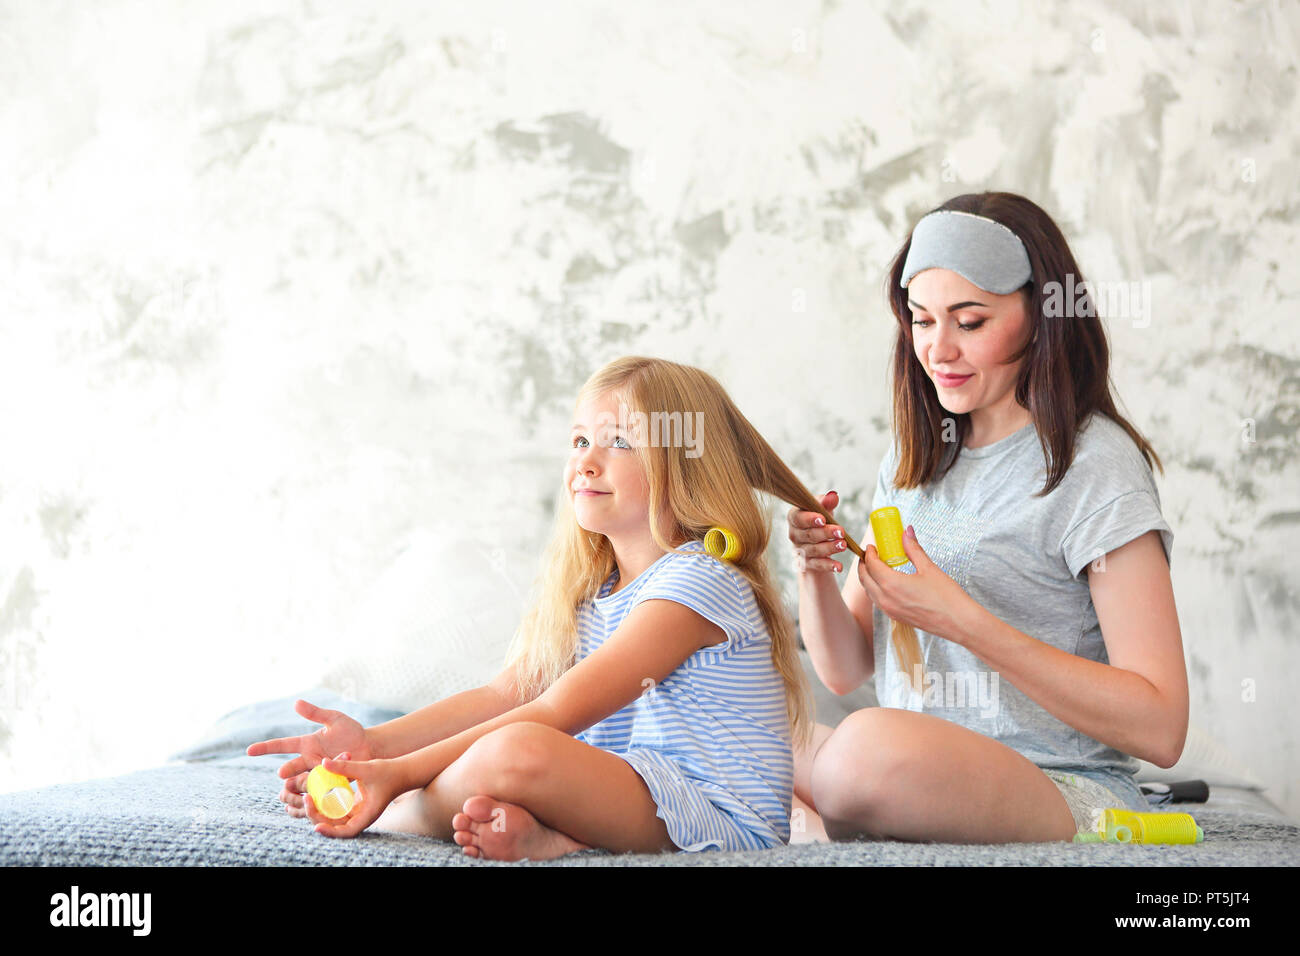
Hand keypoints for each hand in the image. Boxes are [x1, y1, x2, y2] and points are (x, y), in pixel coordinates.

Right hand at [245, 699, 373, 817]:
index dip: (266, 748)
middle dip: (287, 770)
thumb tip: (296, 702)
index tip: (249, 750)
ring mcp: (319, 773)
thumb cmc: (352, 732)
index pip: (283, 745)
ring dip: (305, 780)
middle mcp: (309, 760)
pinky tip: (318, 795)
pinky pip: (320, 789)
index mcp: (307, 744)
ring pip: (304, 780)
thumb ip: (316, 713)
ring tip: (307, 780)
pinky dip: (319, 791)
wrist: (371, 748)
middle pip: (292, 767)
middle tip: (282, 773)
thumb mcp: (335, 719)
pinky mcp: (330, 783)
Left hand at [303, 754, 405, 837]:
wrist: (402, 771)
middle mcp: (361, 817)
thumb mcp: (367, 768)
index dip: (330, 832)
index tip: (317, 826)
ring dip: (319, 812)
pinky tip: (316, 795)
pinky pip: (336, 810)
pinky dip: (325, 805)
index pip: (346, 831)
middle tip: (307, 800)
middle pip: (335, 826)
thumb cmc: (389, 772)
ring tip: (307, 798)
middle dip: (318, 817)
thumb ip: (345, 766)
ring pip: (333, 819)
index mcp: (367, 815)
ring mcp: (357, 812)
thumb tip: (323, 763)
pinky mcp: (355, 805)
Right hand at [787, 491, 849, 573]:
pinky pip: (817, 565)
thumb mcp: (822, 510)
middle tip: (841, 532)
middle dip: (825, 533)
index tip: (823, 519)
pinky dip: (828, 565)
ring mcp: (799, 551)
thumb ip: (826, 502)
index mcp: (794, 518)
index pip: (798, 518)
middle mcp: (794, 535)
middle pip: (808, 535)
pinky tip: (839, 566)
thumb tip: (833, 495)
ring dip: (829, 548)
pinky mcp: (807, 564)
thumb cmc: (819, 521)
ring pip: (813, 550)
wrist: (816, 542)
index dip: (809, 519)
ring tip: (843, 545)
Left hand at [856, 525, 976, 641]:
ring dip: (868, 578)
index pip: (871, 565)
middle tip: (870, 555)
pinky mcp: (896, 617)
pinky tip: (886, 583)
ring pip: (869, 591)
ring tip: (876, 567)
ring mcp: (890, 610)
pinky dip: (875, 589)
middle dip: (864, 565)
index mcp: (892, 584)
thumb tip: (907, 532)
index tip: (873, 546)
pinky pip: (877, 601)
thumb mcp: (929, 568)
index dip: (869, 554)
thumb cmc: (947, 596)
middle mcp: (886, 599)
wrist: (959, 622)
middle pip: (865, 578)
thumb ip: (914, 549)